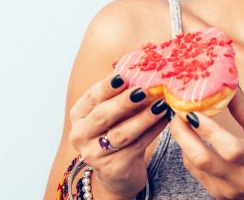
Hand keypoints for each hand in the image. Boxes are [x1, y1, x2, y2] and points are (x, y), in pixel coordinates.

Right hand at [68, 72, 171, 198]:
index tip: (123, 76)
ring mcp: (95, 154)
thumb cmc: (115, 131)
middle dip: (124, 102)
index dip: (107, 86)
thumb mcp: (112, 112)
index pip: (91, 97)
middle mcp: (80, 135)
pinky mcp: (113, 168)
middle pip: (103, 116)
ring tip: (161, 105)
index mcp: (79, 115)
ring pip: (121, 133)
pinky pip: (136, 146)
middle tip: (143, 90)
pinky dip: (152, 131)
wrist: (117, 170)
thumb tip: (143, 73)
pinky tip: (164, 120)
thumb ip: (121, 95)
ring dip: (143, 117)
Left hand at [169, 86, 243, 199]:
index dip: (209, 130)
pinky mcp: (218, 195)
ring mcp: (228, 191)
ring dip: (182, 140)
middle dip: (183, 133)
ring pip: (194, 165)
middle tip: (176, 111)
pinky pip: (195, 171)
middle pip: (203, 159)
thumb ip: (243, 107)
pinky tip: (189, 136)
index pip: (231, 149)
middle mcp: (242, 179)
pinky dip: (188, 151)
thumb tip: (227, 81)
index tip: (194, 110)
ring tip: (179, 119)